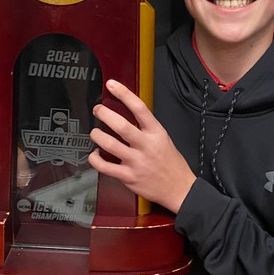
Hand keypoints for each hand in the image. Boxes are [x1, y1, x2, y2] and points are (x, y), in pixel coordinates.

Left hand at [89, 80, 195, 212]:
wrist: (179, 189)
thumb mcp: (164, 139)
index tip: (112, 85)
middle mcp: (146, 146)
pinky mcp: (129, 177)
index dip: (124, 94)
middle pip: (121, 126)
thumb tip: (128, 112)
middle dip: (105, 114)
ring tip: (95, 132)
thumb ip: (147, 127)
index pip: (139, 108)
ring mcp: (137, 162)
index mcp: (156, 133)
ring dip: (97, 136)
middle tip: (98, 110)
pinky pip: (106, 167)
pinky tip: (95, 154)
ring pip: (110, 145)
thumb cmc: (171, 163)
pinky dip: (95, 159)